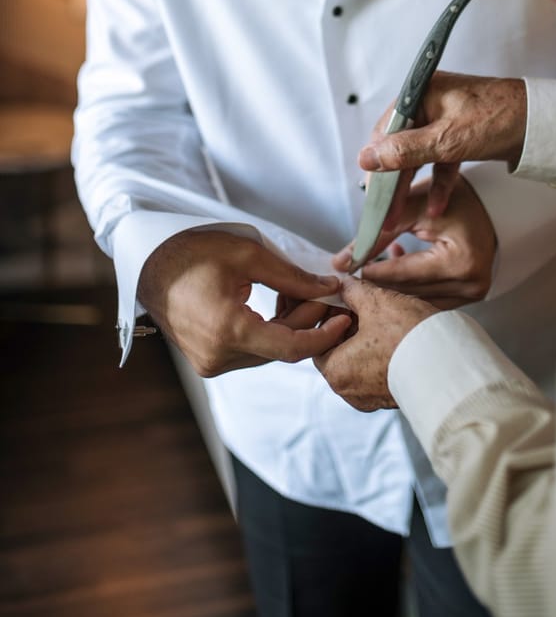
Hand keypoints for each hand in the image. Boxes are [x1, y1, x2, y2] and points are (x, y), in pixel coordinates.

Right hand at [137, 229, 349, 375]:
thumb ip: (292, 276)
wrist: (149, 266)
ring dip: (290, 326)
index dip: (324, 335)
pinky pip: (252, 351)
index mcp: (228, 330)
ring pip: (269, 352)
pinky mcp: (208, 362)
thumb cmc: (194, 253)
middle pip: (282, 348)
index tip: (345, 317)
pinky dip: (270, 331)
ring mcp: (211, 363)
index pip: (291, 348)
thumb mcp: (247, 254)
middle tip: (326, 292)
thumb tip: (328, 287)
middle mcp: (219, 357)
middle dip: (309, 321)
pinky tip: (278, 304)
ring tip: (298, 292)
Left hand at [315, 276, 436, 410]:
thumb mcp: (377, 301)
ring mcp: (371, 398)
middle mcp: (349, 391)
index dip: (330, 314)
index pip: (318, 339)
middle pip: (339, 350)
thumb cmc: (410, 336)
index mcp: (336, 371)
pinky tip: (396, 334)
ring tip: (383, 316)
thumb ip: (354, 290)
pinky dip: (381, 353)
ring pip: (359, 361)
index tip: (345, 299)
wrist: (452, 365)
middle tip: (364, 304)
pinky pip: (378, 372)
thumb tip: (346, 284)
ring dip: (367, 338)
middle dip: (350, 325)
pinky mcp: (392, 397)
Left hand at [333, 174, 496, 308]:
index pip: (404, 273)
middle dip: (379, 284)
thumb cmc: (452, 197)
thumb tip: (341, 262)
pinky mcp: (472, 295)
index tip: (345, 272)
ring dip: (393, 290)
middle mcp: (472, 283)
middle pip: (410, 291)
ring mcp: (474, 293)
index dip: (372, 272)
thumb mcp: (413, 207)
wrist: (489, 201)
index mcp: (461, 261)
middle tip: (350, 279)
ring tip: (367, 276)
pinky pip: (431, 298)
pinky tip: (394, 273)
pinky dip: (410, 289)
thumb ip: (377, 234)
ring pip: (418, 298)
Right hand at [359, 72, 526, 217]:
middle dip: (393, 181)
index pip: (385, 130)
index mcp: (421, 92)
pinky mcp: (461, 135)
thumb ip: (405, 150)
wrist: (543, 122)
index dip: (377, 164)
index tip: (373, 194)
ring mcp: (445, 119)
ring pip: (419, 156)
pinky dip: (438, 182)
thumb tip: (366, 158)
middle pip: (400, 145)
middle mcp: (429, 102)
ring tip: (401, 215)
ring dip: (413, 185)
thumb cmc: (499, 119)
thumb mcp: (446, 139)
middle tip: (384, 212)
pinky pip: (441, 160)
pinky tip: (436, 206)